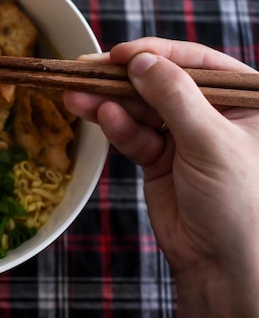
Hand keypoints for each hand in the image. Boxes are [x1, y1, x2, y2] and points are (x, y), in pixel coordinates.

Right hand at [64, 37, 258, 317]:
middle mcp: (212, 113)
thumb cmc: (239, 202)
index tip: (120, 53)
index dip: (156, 54)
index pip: (197, 62)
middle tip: (84, 70)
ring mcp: (183, 135)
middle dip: (122, 79)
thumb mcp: (210, 141)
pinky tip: (100, 116)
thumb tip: (141, 60)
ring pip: (140, 108)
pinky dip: (116, 127)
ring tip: (75, 95)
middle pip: (160, 83)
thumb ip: (174, 97)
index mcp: (243, 100)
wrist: (222, 263)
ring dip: (108, 101)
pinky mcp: (158, 157)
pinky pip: (134, 134)